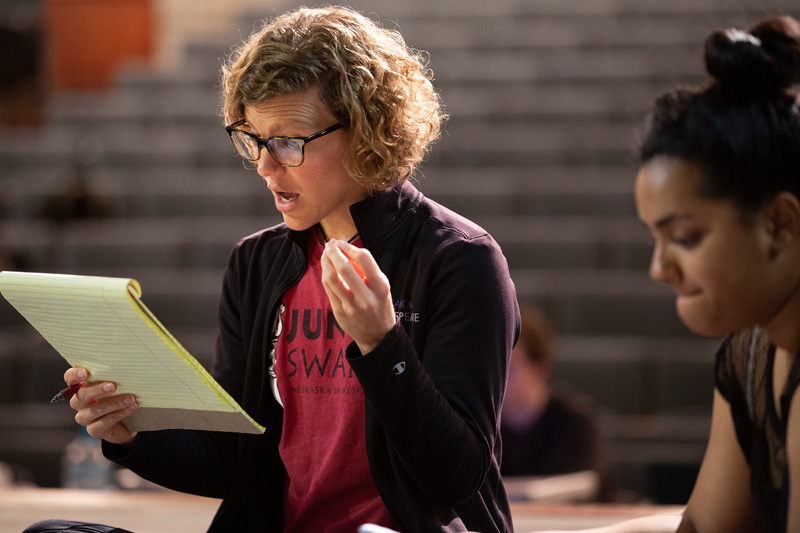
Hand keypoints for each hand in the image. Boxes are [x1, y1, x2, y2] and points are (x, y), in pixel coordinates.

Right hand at [64, 367, 138, 444]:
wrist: (127, 422)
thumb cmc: (121, 396)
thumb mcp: (117, 384)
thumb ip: (114, 376)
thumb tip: (124, 366)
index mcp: (82, 387)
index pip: (70, 378)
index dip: (75, 375)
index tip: (86, 373)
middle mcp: (79, 402)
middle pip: (82, 395)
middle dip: (97, 390)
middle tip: (113, 386)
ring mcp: (85, 417)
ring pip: (94, 410)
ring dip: (114, 403)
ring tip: (130, 398)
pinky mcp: (93, 430)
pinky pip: (103, 423)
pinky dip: (119, 414)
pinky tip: (130, 408)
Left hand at [321, 239, 395, 353]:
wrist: (377, 336)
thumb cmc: (380, 306)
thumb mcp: (382, 287)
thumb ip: (367, 270)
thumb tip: (346, 249)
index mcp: (381, 287)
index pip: (364, 259)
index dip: (350, 247)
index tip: (344, 244)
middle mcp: (366, 297)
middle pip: (344, 267)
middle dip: (334, 252)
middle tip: (330, 244)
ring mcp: (351, 307)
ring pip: (331, 278)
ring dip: (325, 262)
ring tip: (326, 254)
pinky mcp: (339, 312)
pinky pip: (328, 289)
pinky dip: (325, 274)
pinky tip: (326, 268)